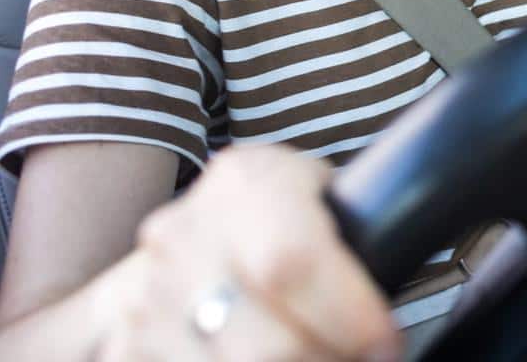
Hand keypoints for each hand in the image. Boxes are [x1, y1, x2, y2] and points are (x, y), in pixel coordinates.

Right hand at [95, 145, 399, 360]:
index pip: (294, 261)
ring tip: (320, 359)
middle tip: (355, 360)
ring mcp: (146, 294)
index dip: (347, 316)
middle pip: (264, 339)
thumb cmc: (284, 220)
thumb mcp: (323, 200)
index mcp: (248, 182)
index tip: (384, 345)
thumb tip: (401, 292)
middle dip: (324, 361)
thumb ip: (354, 232)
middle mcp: (186, 233)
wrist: (191, 242)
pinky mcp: (125, 345)